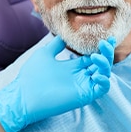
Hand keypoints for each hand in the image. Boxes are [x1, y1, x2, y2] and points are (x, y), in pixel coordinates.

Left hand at [0, 36, 114, 131]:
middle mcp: (80, 76)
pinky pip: (101, 89)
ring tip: (96, 56)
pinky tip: (97, 74)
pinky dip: (104, 81)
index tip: (106, 38)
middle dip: (106, 53)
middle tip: (106, 42)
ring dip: (105, 64)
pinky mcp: (84, 95)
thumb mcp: (45, 54)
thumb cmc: (31, 76)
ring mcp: (83, 86)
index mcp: (73, 67)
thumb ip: (56, 45)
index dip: (101, 48)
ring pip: (104, 74)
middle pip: (101, 64)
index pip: (92, 57)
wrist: (23, 95)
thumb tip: (64, 35)